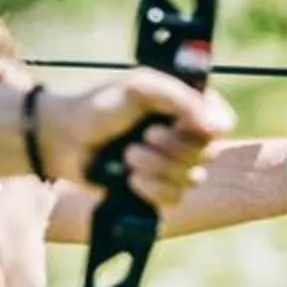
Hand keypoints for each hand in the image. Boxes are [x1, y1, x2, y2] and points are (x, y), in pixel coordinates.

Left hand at [35, 71, 233, 204]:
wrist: (64, 140)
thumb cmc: (98, 106)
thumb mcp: (140, 88)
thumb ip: (181, 99)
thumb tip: (217, 126)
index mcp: (185, 105)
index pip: (223, 121)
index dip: (209, 128)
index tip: (185, 125)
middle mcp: (185, 135)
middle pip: (208, 153)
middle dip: (171, 147)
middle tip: (143, 135)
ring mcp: (173, 165)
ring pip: (192, 178)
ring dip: (156, 167)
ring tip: (128, 155)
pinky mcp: (158, 190)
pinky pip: (175, 198)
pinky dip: (152, 189)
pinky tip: (131, 179)